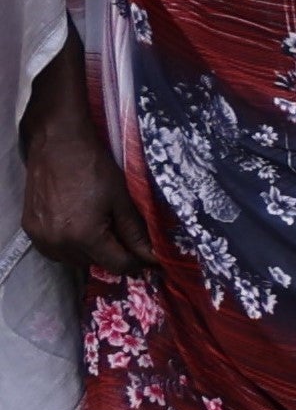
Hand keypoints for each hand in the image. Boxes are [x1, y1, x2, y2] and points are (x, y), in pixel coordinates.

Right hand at [17, 52, 143, 280]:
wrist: (57, 144)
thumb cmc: (93, 168)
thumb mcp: (122, 200)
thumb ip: (136, 233)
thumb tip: (152, 257)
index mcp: (84, 235)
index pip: (117, 265)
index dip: (136, 262)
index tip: (148, 256)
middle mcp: (58, 242)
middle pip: (96, 264)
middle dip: (113, 254)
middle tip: (122, 233)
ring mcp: (41, 237)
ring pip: (75, 260)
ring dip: (91, 252)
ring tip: (100, 227)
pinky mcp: (30, 230)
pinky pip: (55, 251)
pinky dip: (70, 246)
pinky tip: (80, 228)